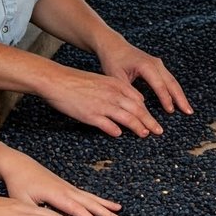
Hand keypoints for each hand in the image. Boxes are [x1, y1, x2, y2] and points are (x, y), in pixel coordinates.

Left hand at [0, 154, 121, 215]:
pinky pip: (85, 194)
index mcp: (55, 194)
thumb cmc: (19, 184)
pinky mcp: (67, 186)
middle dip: (102, 211)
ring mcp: (67, 186)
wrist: (19, 165)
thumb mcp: (22, 202)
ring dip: (104, 204)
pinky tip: (103, 203)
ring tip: (118, 210)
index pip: (73, 207)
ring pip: (89, 197)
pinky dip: (96, 199)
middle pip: (87, 201)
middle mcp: (65, 189)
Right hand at [39, 62, 162, 138]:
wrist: (57, 80)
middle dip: (149, 121)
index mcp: (115, 84)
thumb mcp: (102, 81)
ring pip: (127, 118)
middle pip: (137, 110)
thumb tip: (130, 103)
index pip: (138, 99)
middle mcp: (112, 94)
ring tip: (145, 134)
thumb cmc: (77, 81)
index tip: (153, 120)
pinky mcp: (91, 115)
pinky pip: (108, 125)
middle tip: (158, 131)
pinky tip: (119, 135)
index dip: (147, 111)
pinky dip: (115, 131)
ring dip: (138, 127)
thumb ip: (116, 91)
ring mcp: (102, 105)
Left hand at [97, 36, 192, 116]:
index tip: (170, 111)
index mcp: (146, 65)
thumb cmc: (113, 61)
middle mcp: (155, 63)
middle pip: (171, 82)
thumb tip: (139, 107)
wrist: (113, 46)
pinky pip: (169, 79)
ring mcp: (158, 63)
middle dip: (180, 98)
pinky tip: (178, 99)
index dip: (165, 99)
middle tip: (188, 112)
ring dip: (180, 95)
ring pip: (172, 81)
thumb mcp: (116, 77)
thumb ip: (128, 91)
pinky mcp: (158, 66)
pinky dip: (174, 90)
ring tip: (187, 109)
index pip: (159, 85)